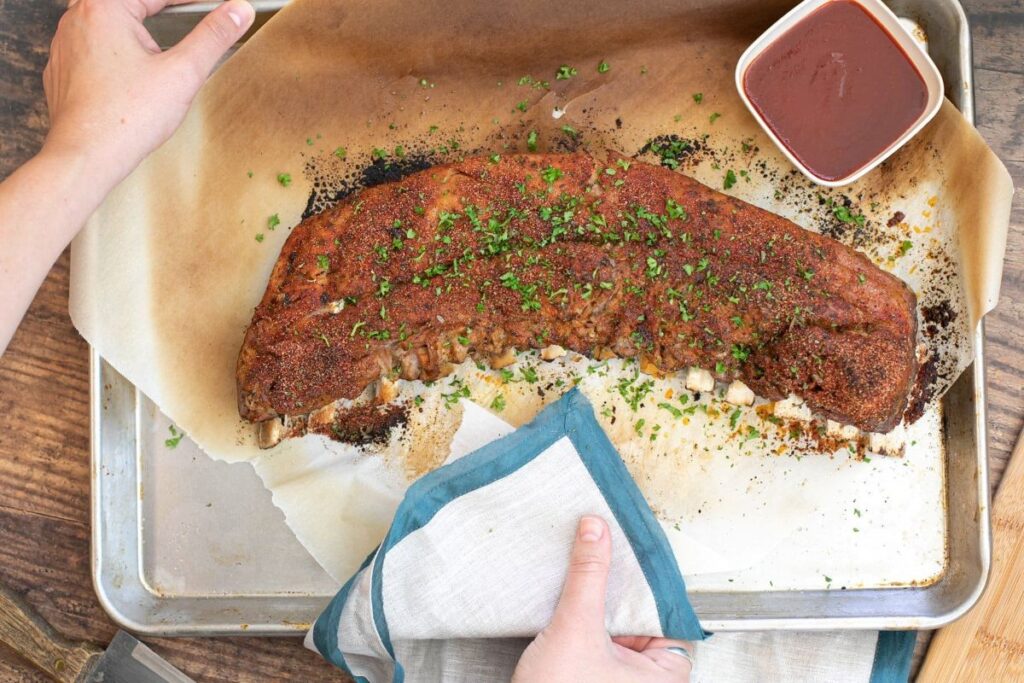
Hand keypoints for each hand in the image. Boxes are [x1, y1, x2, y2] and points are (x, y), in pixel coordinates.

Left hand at [42, 0, 254, 188]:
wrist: (86, 156)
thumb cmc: (126, 117)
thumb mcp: (183, 72)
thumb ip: (213, 36)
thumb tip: (238, 10)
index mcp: (105, 8)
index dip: (189, 1)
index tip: (215, 6)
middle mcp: (78, 19)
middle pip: (131, 6)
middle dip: (162, 12)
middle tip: (189, 19)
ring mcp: (65, 45)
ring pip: (110, 26)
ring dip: (138, 33)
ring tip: (160, 53)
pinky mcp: (63, 71)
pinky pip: (93, 50)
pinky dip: (116, 55)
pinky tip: (132, 75)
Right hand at [512, 516, 693, 682]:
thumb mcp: (576, 628)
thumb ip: (588, 576)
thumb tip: (596, 531)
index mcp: (666, 675)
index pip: (665, 609)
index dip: (643, 578)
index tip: (628, 546)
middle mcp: (649, 680)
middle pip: (639, 614)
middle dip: (616, 588)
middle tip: (600, 553)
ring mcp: (621, 680)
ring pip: (616, 625)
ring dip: (596, 603)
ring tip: (583, 576)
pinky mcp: (596, 678)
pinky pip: (598, 639)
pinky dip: (584, 621)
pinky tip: (569, 606)